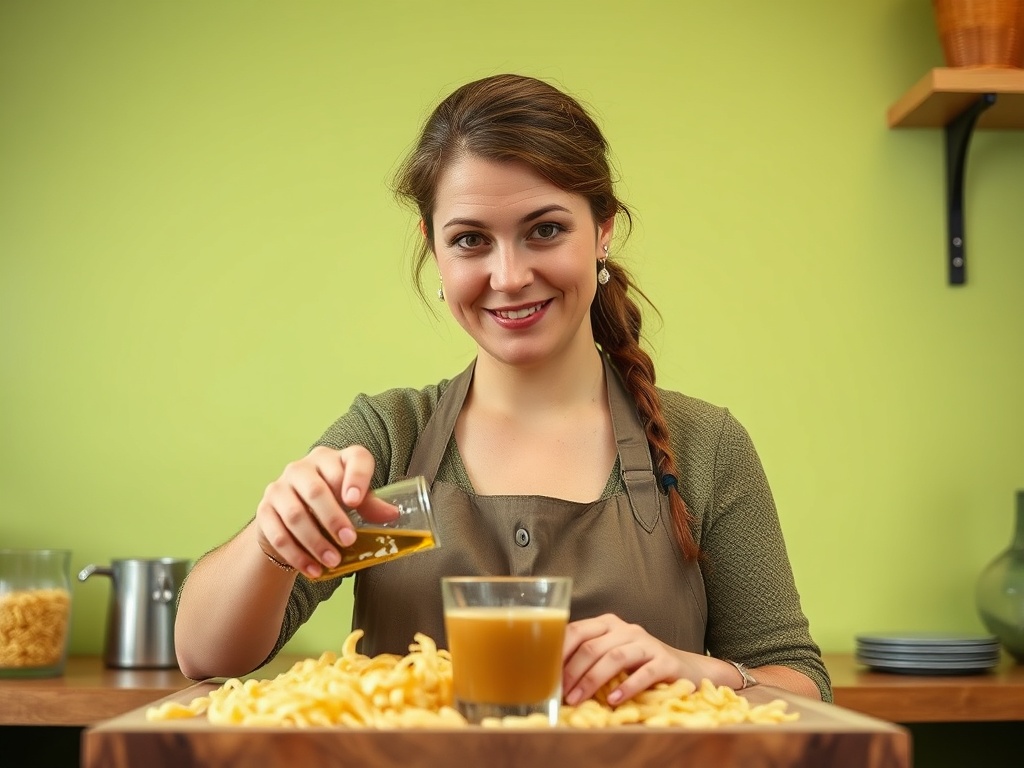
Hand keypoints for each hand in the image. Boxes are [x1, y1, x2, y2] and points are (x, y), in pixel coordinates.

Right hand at [254, 445, 396, 577]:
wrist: (288, 518)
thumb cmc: (330, 504)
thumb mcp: (353, 502)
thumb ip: (370, 506)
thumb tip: (392, 514)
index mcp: (334, 460)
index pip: (353, 458)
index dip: (356, 477)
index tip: (355, 500)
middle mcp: (303, 467)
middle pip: (316, 490)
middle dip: (333, 518)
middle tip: (348, 540)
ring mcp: (280, 487)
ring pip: (295, 514)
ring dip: (315, 541)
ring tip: (333, 560)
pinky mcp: (265, 509)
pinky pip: (278, 534)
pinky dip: (297, 554)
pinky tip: (313, 569)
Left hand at [561, 613, 707, 706]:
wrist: (685, 669)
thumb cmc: (638, 665)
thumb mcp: (610, 656)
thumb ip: (587, 659)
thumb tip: (552, 680)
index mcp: (607, 624)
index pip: (577, 630)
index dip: (559, 652)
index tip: (546, 674)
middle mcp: (626, 629)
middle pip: (592, 646)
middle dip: (572, 671)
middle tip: (561, 694)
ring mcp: (647, 643)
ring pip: (615, 657)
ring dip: (593, 680)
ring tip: (578, 699)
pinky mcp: (666, 661)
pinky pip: (645, 672)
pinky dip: (628, 687)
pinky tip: (614, 701)